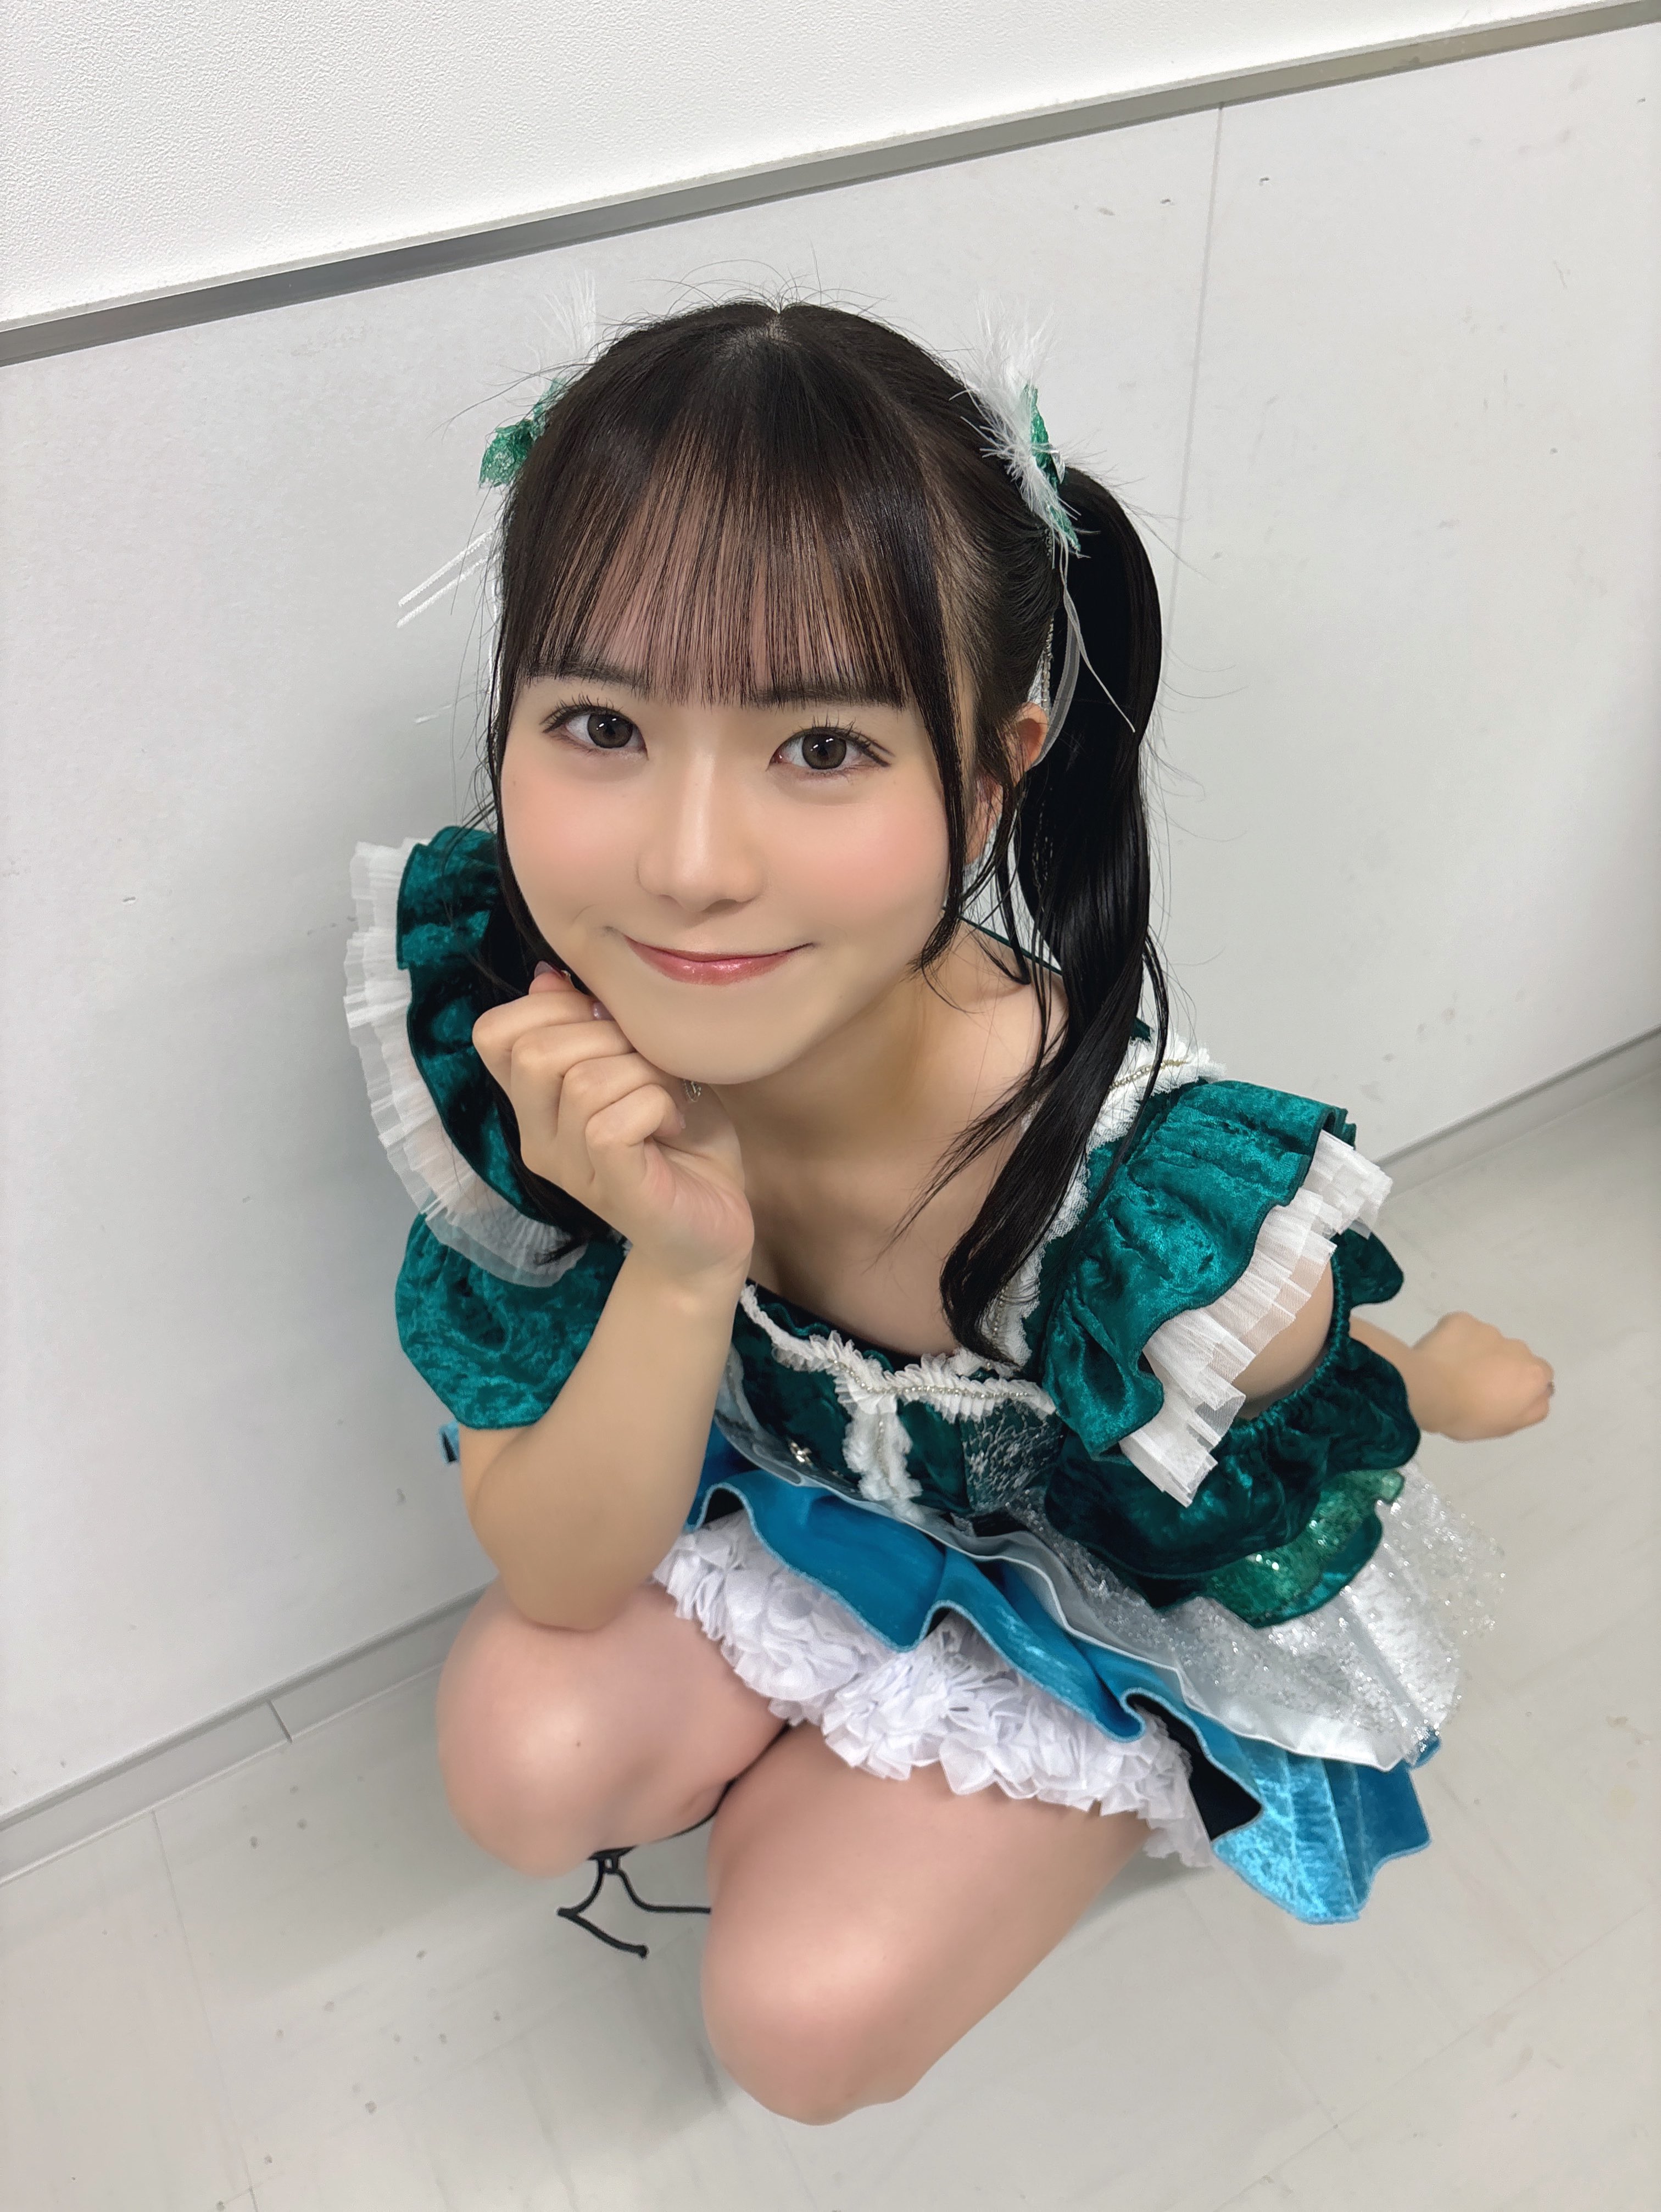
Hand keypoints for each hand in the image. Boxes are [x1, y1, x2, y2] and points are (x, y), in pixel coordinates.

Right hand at [471, 965, 752, 1289]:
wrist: (715, 1229)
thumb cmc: (683, 1145)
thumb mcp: (641, 1067)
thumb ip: (594, 1028)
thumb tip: (548, 976)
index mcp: (537, 1104)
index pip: (494, 1034)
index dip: (551, 1008)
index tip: (609, 1026)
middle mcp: (538, 1138)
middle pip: (535, 1052)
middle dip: (606, 1037)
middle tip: (650, 1067)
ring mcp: (570, 1168)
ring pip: (582, 1082)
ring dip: (643, 1073)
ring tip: (668, 1099)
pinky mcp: (610, 1188)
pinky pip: (610, 1124)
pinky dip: (654, 1106)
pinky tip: (672, 1125)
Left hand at [1405, 1311, 1554, 1439]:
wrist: (1427, 1391)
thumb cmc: (1469, 1415)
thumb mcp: (1509, 1425)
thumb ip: (1534, 1408)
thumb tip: (1543, 1391)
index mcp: (1533, 1374)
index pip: (1539, 1374)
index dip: (1520, 1385)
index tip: (1499, 1395)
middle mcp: (1517, 1346)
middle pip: (1514, 1355)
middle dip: (1499, 1366)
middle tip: (1474, 1384)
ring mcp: (1488, 1330)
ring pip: (1488, 1341)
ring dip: (1476, 1352)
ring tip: (1453, 1371)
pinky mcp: (1461, 1319)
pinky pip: (1462, 1329)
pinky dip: (1455, 1339)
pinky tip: (1441, 1355)